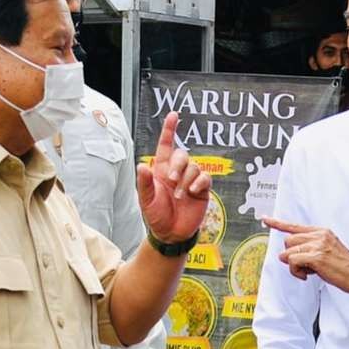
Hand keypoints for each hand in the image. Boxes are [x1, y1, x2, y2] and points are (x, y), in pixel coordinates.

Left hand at [137, 112, 211, 243]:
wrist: (171, 234)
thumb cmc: (156, 216)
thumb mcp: (146, 200)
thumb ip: (144, 183)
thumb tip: (142, 165)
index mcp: (162, 170)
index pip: (166, 145)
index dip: (170, 130)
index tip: (174, 115)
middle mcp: (177, 172)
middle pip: (182, 154)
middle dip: (178, 165)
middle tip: (172, 181)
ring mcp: (190, 180)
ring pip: (194, 166)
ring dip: (187, 179)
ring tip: (180, 195)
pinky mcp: (202, 190)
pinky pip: (205, 178)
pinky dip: (199, 183)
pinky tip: (193, 192)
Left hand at [263, 216, 348, 293]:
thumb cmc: (344, 267)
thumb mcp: (327, 251)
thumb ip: (310, 248)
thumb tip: (288, 255)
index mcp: (321, 232)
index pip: (294, 226)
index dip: (278, 223)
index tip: (265, 219)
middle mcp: (318, 235)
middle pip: (288, 241)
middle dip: (291, 256)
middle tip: (305, 266)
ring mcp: (318, 245)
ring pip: (288, 253)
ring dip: (294, 266)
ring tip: (309, 271)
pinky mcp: (316, 256)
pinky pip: (292, 262)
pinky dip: (296, 271)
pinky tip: (308, 275)